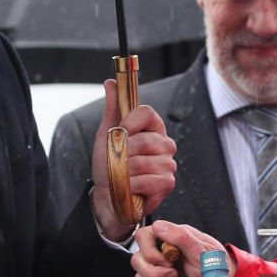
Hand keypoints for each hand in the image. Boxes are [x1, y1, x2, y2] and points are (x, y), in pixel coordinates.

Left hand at [91, 79, 176, 240]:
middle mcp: (165, 144)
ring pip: (144, 162)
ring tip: (121, 176)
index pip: (147, 112)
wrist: (108, 193)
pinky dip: (133, 185)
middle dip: (124, 154)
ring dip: (125, 172)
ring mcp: (168, 164)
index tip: (118, 133)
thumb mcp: (107, 134)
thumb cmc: (110, 164)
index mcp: (152, 128)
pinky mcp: (167, 183)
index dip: (129, 122)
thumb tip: (110, 82)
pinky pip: (149, 180)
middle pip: (145, 141)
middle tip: (117, 161)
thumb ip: (113, 108)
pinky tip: (130, 187)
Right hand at [132, 220, 236, 276]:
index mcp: (168, 238)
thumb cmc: (214, 266)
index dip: (149, 251)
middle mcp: (159, 254)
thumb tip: (158, 226)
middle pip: (136, 261)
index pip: (142, 236)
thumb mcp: (202, 250)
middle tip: (177, 276)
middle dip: (156, 274)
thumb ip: (181, 237)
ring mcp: (157, 272)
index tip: (167, 261)